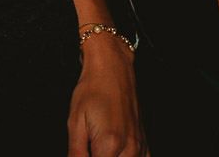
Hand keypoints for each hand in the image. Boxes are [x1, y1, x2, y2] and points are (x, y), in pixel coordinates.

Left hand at [67, 38, 146, 156]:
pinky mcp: (144, 143)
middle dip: (98, 156)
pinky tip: (115, 152)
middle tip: (89, 145)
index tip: (83, 150)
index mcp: (109, 145)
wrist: (112, 69)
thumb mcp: (74, 122)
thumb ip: (76, 153)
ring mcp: (139, 147)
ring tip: (99, 145)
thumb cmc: (92, 90)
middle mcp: (129, 149)